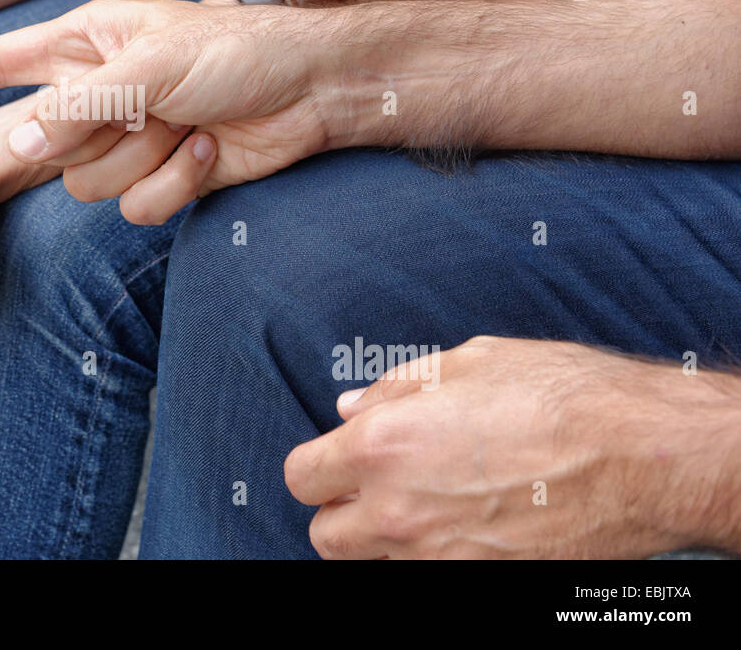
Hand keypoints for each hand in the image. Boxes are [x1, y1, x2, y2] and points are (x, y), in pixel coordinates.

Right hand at [0, 0, 341, 224]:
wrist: (311, 92)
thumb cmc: (238, 52)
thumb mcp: (150, 65)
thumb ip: (75, 106)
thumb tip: (13, 148)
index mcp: (87, 45)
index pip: (1, 63)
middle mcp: (99, 95)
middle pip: (44, 145)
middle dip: (92, 138)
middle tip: (143, 114)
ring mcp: (127, 140)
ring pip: (86, 187)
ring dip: (144, 161)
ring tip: (188, 123)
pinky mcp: (159, 179)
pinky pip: (133, 208)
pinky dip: (174, 184)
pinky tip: (207, 150)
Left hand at [285, 336, 740, 558]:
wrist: (645, 457)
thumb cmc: (561, 396)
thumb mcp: (468, 362)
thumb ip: (395, 388)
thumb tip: (350, 407)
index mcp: (381, 447)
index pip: (303, 477)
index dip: (320, 465)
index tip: (343, 458)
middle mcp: (398, 514)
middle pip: (327, 536)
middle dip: (345, 510)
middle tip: (382, 487)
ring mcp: (440, 561)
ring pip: (374, 566)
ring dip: (385, 541)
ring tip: (428, 508)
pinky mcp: (482, 586)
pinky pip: (428, 580)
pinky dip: (432, 561)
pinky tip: (465, 531)